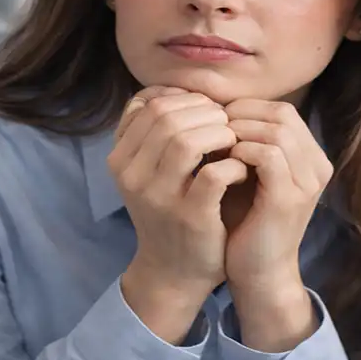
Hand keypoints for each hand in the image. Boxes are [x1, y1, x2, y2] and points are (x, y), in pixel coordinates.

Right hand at [110, 86, 246, 342]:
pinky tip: (240, 169)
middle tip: (225, 122)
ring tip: (234, 141)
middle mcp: (131, 175)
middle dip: (203, 111)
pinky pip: (213, 174)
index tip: (204, 110)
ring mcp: (158, 196)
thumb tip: (179, 88)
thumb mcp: (149, 171)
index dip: (180, 97)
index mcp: (120, 159)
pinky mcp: (189, 216)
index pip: (145, 104)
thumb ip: (156, 132)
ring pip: (185, 139)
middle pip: (165, 116)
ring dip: (218, 133)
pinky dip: (233, 164)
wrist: (174, 271)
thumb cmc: (170, 210)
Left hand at [223, 99, 332, 350]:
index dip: (245, 108)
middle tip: (209, 127)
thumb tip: (210, 107)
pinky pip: (268, 155)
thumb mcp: (244, 175)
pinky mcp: (290, 198)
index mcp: (309, 158)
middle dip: (241, 115)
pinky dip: (240, 151)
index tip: (212, 120)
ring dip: (238, 130)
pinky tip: (219, 160)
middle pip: (282, 113)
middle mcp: (316, 166)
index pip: (282, 110)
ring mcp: (307, 182)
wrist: (256, 274)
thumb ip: (240, 143)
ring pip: (276, 129)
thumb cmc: (243, 223)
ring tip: (212, 142)